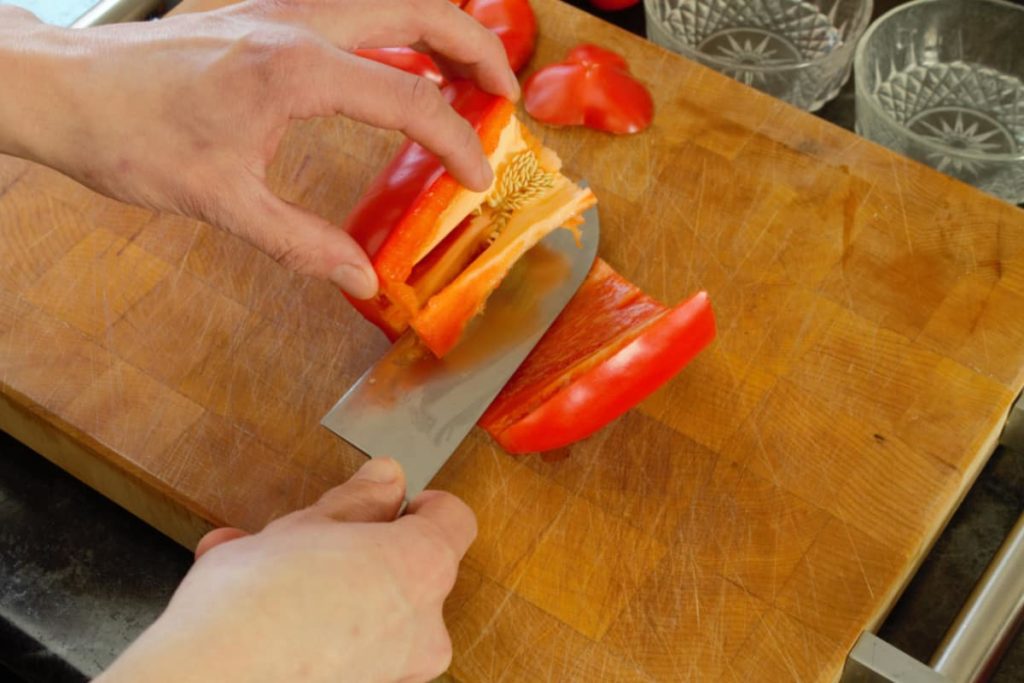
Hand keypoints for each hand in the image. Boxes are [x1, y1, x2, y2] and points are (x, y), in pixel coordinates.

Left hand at [0, 1, 517, 297]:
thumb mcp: (221, 200)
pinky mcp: (265, 14)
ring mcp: (281, 8)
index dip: (456, 142)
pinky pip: (353, 10)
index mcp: (296, 68)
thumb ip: (301, 243)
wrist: (62, 90)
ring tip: (469, 74)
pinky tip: (396, 67)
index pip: (409, 99)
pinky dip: (395, 31)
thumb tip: (360, 280)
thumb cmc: (127, 134)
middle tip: (508, 93)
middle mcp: (298, 23)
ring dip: (440, 28)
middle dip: (478, 48)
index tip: (478, 178)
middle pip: (420, 11)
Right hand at [97, 458, 476, 682]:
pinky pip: (348, 650)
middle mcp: (424, 626)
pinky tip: (254, 613)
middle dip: (357, 550)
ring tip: (256, 573)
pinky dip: (312, 631)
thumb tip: (389, 478)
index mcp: (422, 566)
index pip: (454, 518)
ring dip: (324, 589)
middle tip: (302, 538)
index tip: (385, 500)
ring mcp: (398, 671)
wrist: (209, 682)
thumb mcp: (305, 525)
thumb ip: (357, 499)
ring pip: (372, 611)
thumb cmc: (256, 605)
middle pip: (410, 568)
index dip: (421, 503)